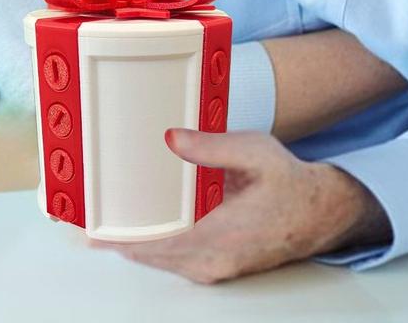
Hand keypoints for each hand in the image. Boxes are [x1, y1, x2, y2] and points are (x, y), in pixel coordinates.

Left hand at [92, 128, 389, 284]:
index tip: (91, 232)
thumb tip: (172, 138)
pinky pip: (175, 261)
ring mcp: (215, 267)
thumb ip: (211, 146)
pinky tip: (137, 232)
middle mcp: (214, 259)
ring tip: (101, 224)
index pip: (159, 244)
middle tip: (85, 220)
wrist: (322, 212)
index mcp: (221, 234)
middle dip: (117, 241)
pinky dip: (152, 248)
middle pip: (152, 256)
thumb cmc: (290, 182)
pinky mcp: (217, 265)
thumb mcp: (254, 152)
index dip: (121, 240)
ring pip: (162, 261)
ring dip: (132, 245)